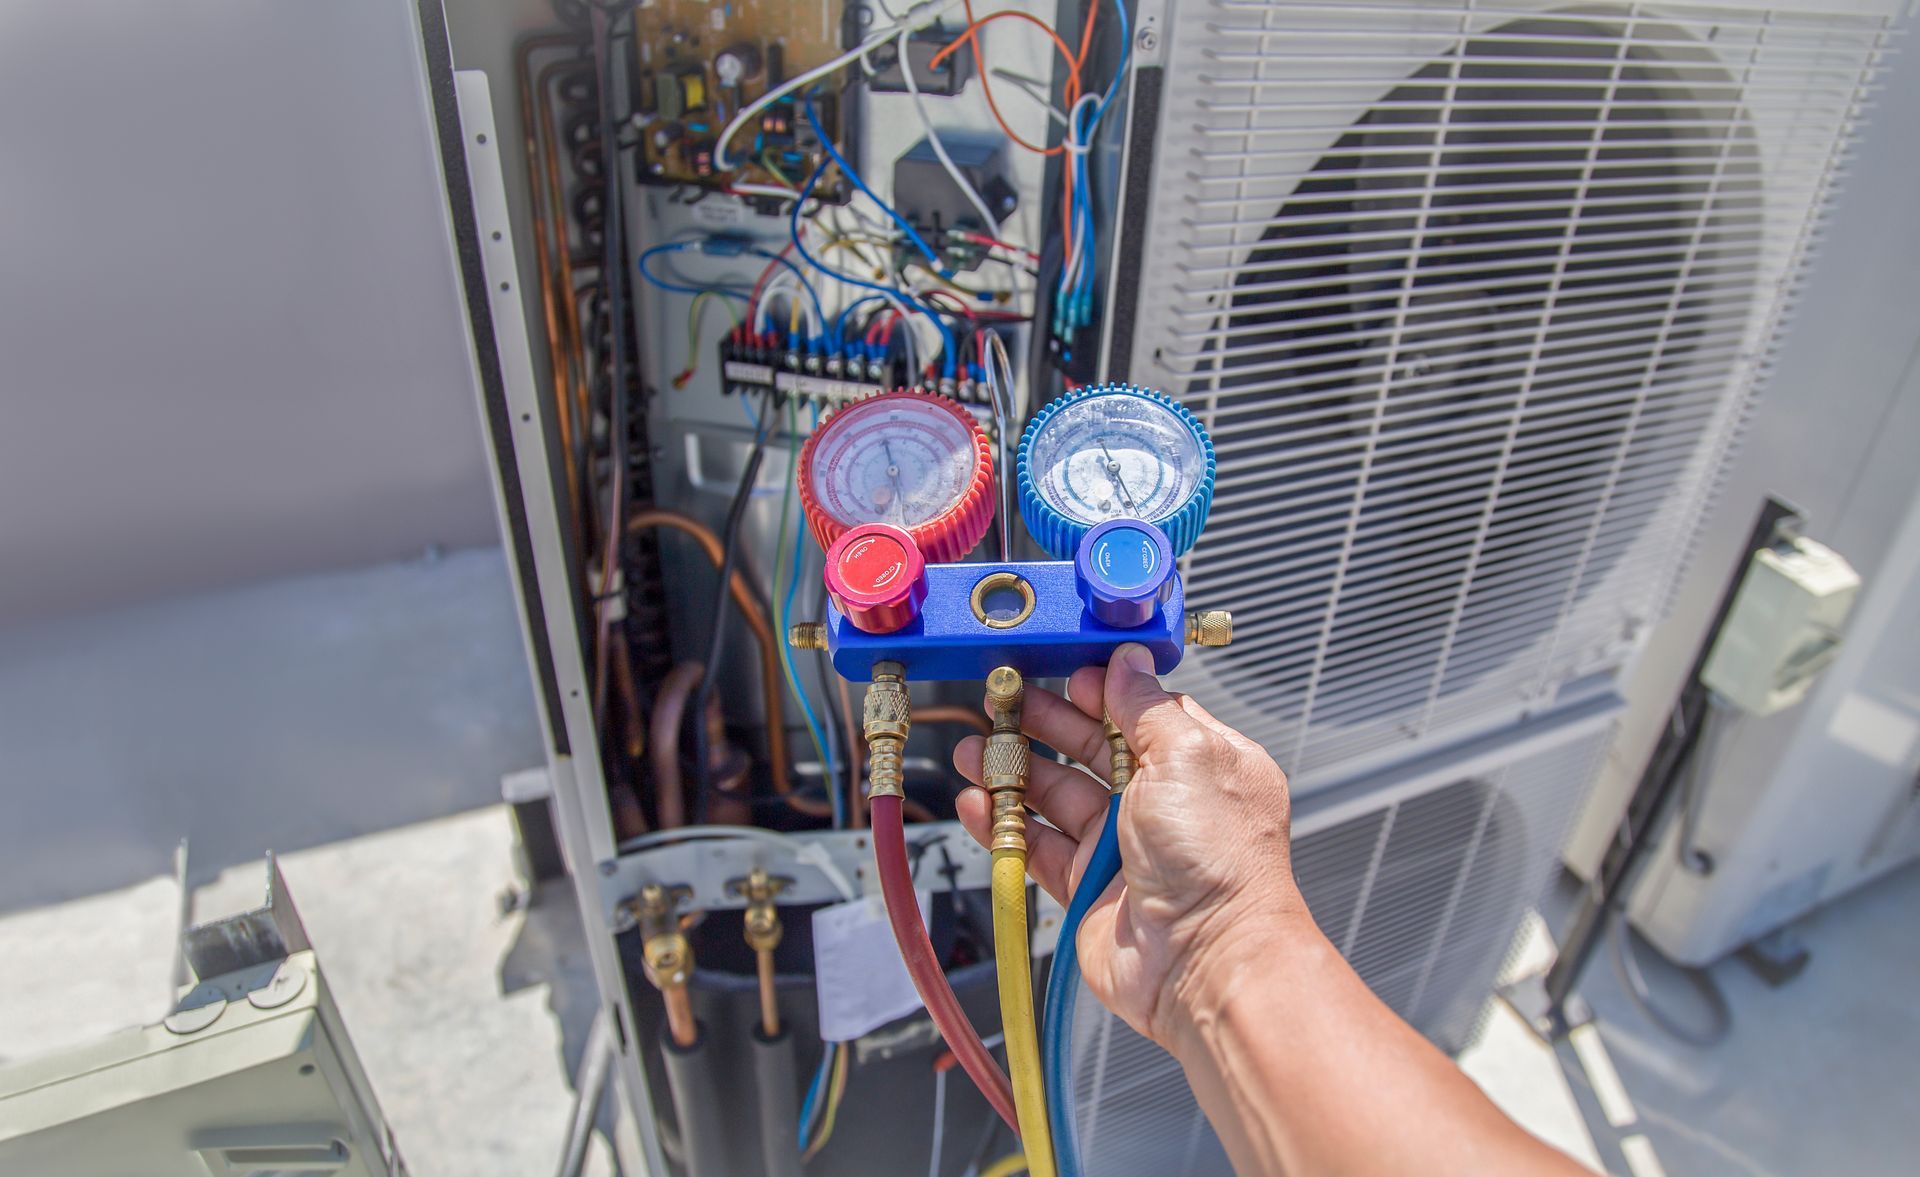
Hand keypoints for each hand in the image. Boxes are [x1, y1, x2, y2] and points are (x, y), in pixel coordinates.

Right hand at [953, 643, 1307, 1045]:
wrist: (1206, 962)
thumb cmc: (1217, 862)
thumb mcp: (1187, 757)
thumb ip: (1148, 706)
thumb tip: (1128, 660)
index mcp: (1199, 763)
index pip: (1141, 711)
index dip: (1098, 690)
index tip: (1059, 672)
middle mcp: (1163, 803)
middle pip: (1090, 748)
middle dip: (1043, 722)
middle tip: (1000, 701)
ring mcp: (1123, 846)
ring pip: (1056, 795)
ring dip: (1012, 770)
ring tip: (972, 749)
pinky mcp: (1088, 886)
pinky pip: (1037, 846)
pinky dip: (1002, 824)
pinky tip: (976, 803)